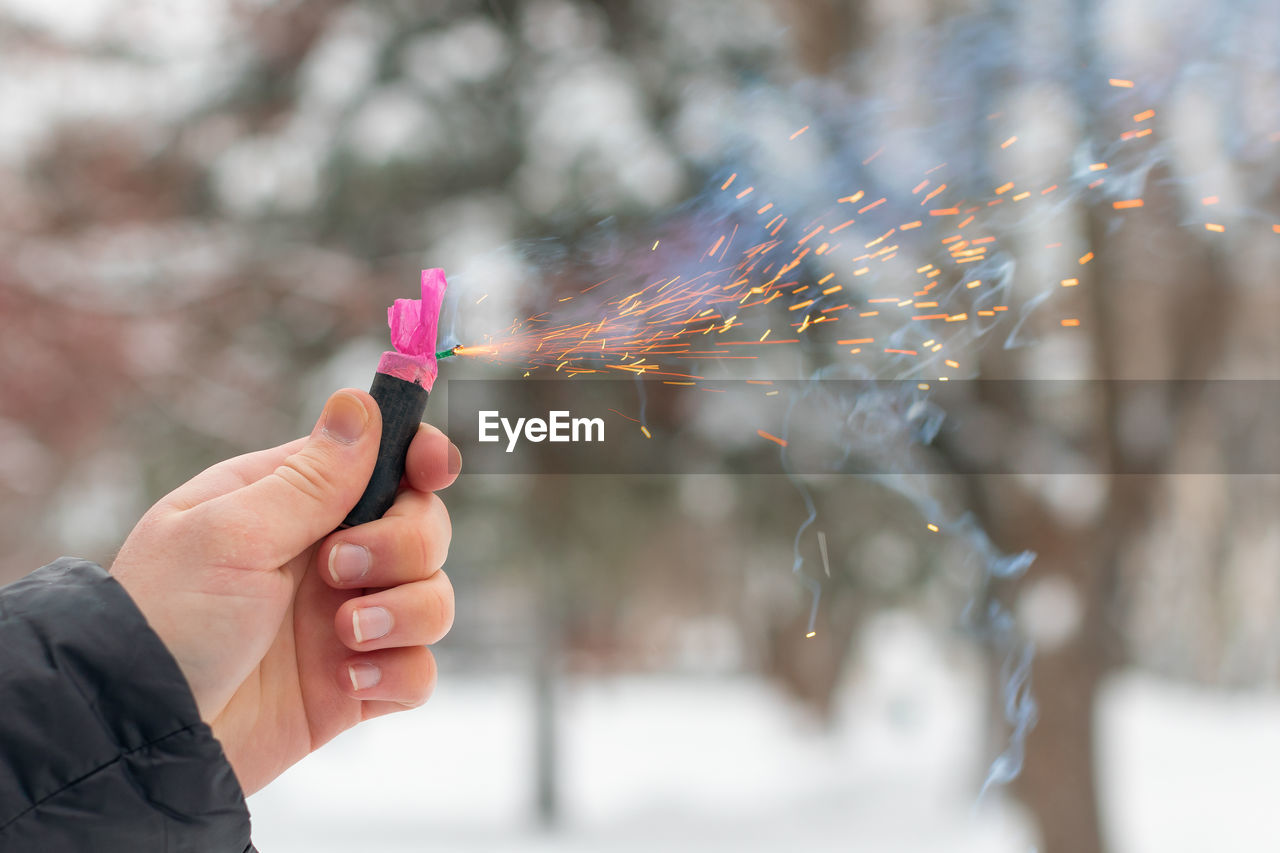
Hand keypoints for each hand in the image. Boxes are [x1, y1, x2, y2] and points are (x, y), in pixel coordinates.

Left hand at [111, 389, 458, 794]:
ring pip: (434, 596)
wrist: (144, 734)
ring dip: (405, 611)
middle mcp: (327, 556)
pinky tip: (348, 682)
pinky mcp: (355, 685)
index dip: (420, 457)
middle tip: (339, 569)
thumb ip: (309, 477)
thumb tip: (357, 401)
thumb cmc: (167, 619)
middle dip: (404, 545)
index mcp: (290, 503)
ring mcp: (346, 621)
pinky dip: (397, 673)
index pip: (381, 460)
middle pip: (424, 526)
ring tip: (345, 636)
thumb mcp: (230, 534)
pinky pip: (419, 669)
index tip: (433, 470)